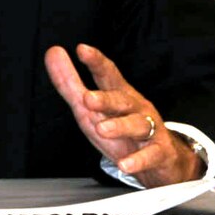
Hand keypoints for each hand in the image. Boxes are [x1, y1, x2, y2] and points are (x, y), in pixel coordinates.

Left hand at [43, 43, 202, 186]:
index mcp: (120, 95)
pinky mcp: (159, 152)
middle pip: (122, 100)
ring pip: (137, 124)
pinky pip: (150, 155)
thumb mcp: (92, 108)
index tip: (82, 50)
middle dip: (106, 99)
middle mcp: (137, 109)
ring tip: (103, 129)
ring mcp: (150, 130)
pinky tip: (125, 164)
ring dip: (120, 126)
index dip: (97, 63)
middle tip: (88, 99)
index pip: (109, 75)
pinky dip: (139, 160)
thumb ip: (70, 83)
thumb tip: (52, 52)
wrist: (162, 160)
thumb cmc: (123, 131)